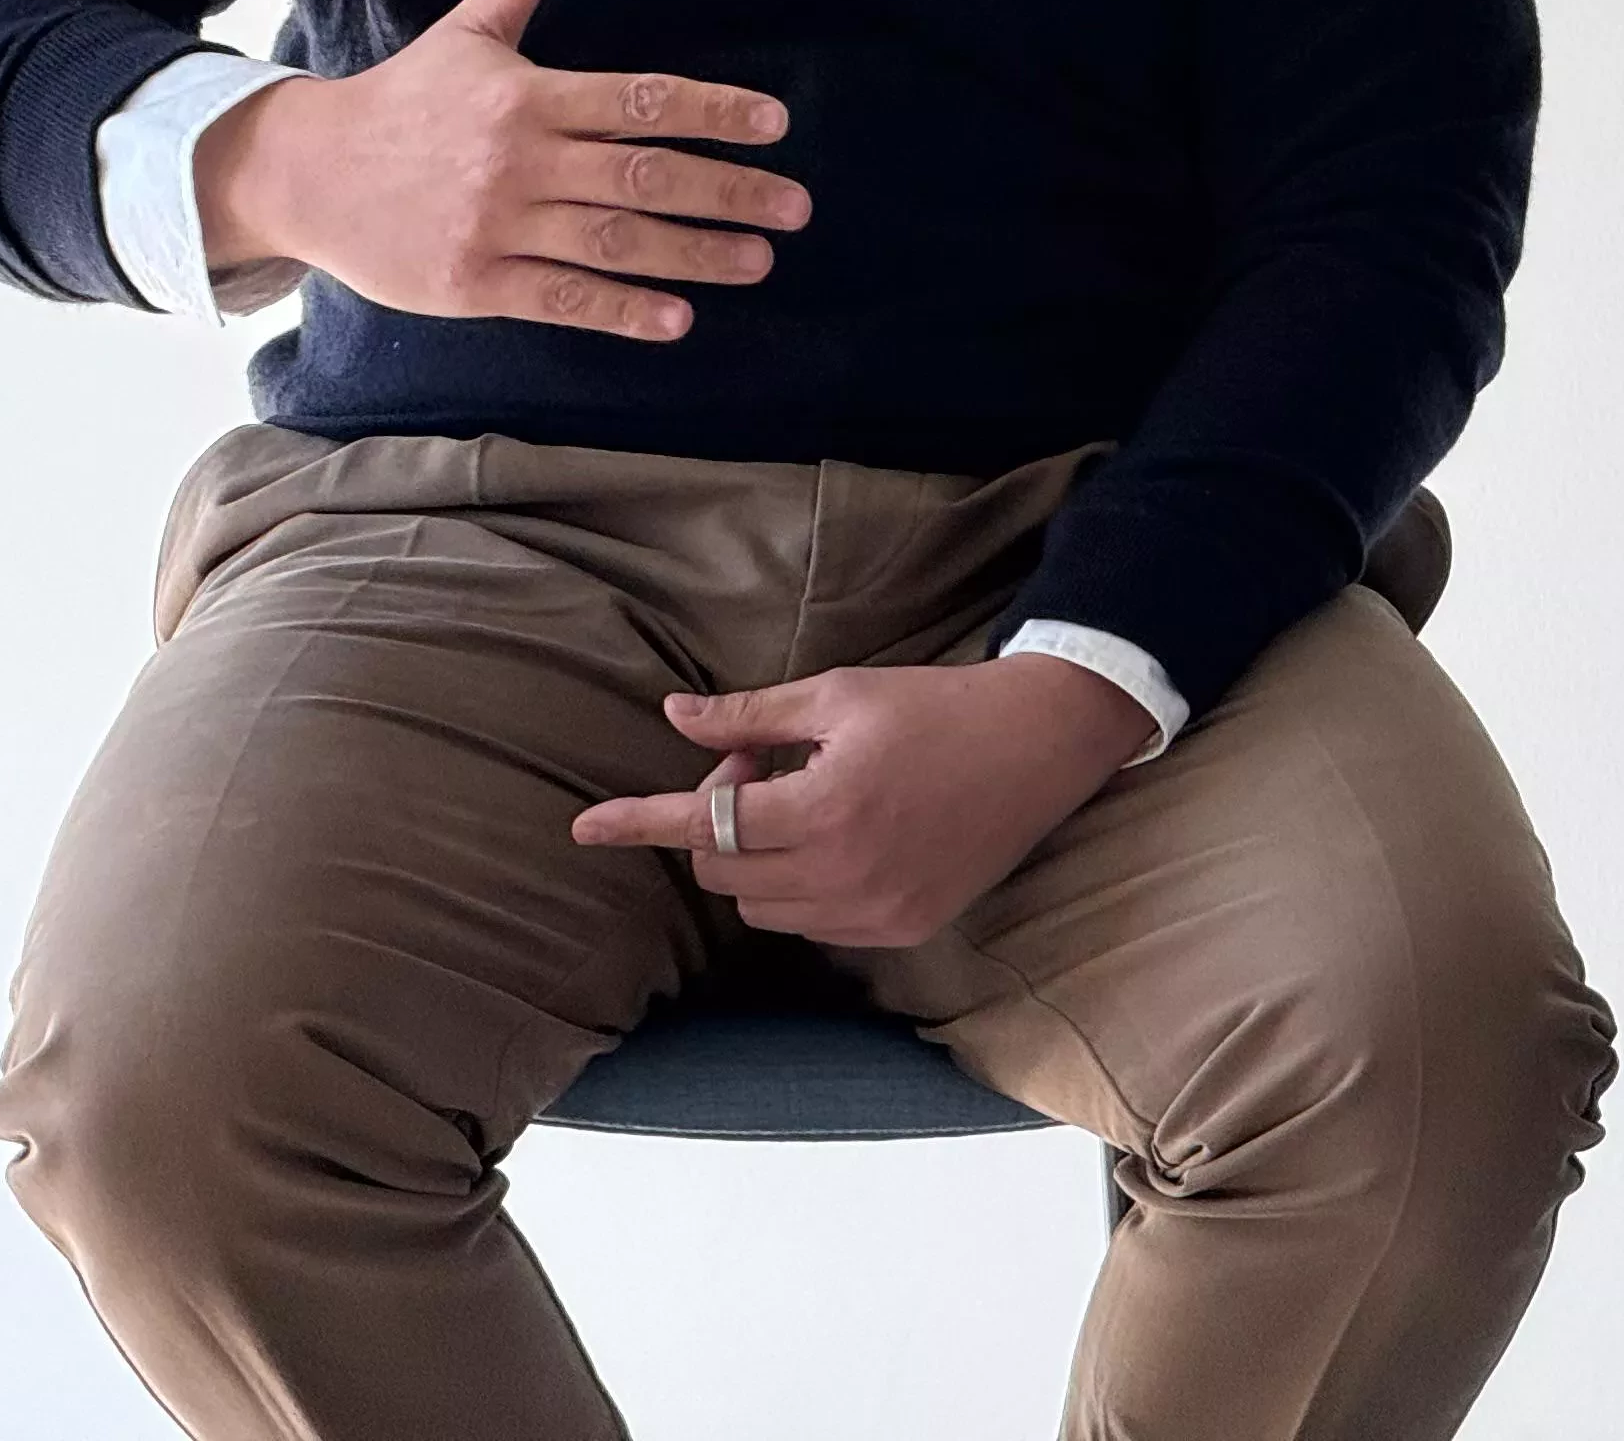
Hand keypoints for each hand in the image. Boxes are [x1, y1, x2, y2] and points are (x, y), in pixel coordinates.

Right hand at [191, 0, 808, 342]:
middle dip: (727, 191)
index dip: (713, 111)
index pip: (641, 100)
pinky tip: (678, 318)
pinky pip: (562, 297)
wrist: (305, 171)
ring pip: (614, 242)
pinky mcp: (474, 281)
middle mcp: (519, 160)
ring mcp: (496, 224)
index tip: (775, 124)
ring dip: (694, 254)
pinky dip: (621, 310)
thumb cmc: (403, 98)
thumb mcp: (468, 29)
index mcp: (528, 95)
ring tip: (759, 260)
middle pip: (643, 175)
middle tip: (795, 207)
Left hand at [569, 655, 1158, 949]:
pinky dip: (801, 887)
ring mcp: (875, 912)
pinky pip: (813, 925)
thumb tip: (675, 714)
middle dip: (719, 816)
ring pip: (763, 906)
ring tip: (805, 796)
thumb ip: (751, 715)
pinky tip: (839, 836)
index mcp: (823, 808)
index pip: (705, 824)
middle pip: (725, 871)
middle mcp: (844, 874)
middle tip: (761, 758)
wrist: (1038, 743)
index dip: (640, 822)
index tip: (585, 827)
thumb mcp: (839, 695)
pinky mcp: (902, 929)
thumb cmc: (936, 706)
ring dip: (757, 857)